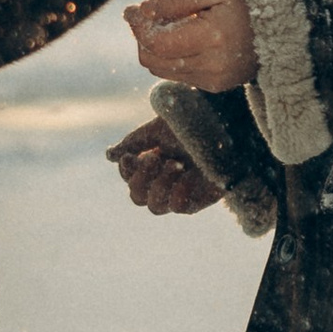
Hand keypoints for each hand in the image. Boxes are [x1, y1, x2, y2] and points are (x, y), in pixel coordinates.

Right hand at [106, 115, 223, 216]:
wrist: (223, 124)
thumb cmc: (192, 124)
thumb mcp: (158, 130)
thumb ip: (134, 143)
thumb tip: (108, 155)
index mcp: (152, 165)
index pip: (129, 179)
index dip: (126, 170)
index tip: (131, 155)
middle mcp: (163, 182)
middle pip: (137, 197)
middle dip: (142, 177)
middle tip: (156, 156)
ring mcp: (180, 194)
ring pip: (154, 207)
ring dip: (160, 185)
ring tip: (175, 164)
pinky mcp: (198, 200)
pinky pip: (179, 207)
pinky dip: (179, 191)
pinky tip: (188, 175)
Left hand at [125, 0, 256, 90]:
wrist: (281, 23)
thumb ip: (173, 0)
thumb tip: (138, 12)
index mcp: (214, 37)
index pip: (155, 43)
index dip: (138, 27)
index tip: (132, 10)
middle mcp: (214, 66)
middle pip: (152, 60)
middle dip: (143, 38)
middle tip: (148, 15)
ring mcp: (215, 80)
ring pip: (161, 69)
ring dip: (156, 48)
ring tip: (173, 24)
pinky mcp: (215, 86)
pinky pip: (177, 74)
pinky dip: (173, 56)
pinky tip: (189, 38)